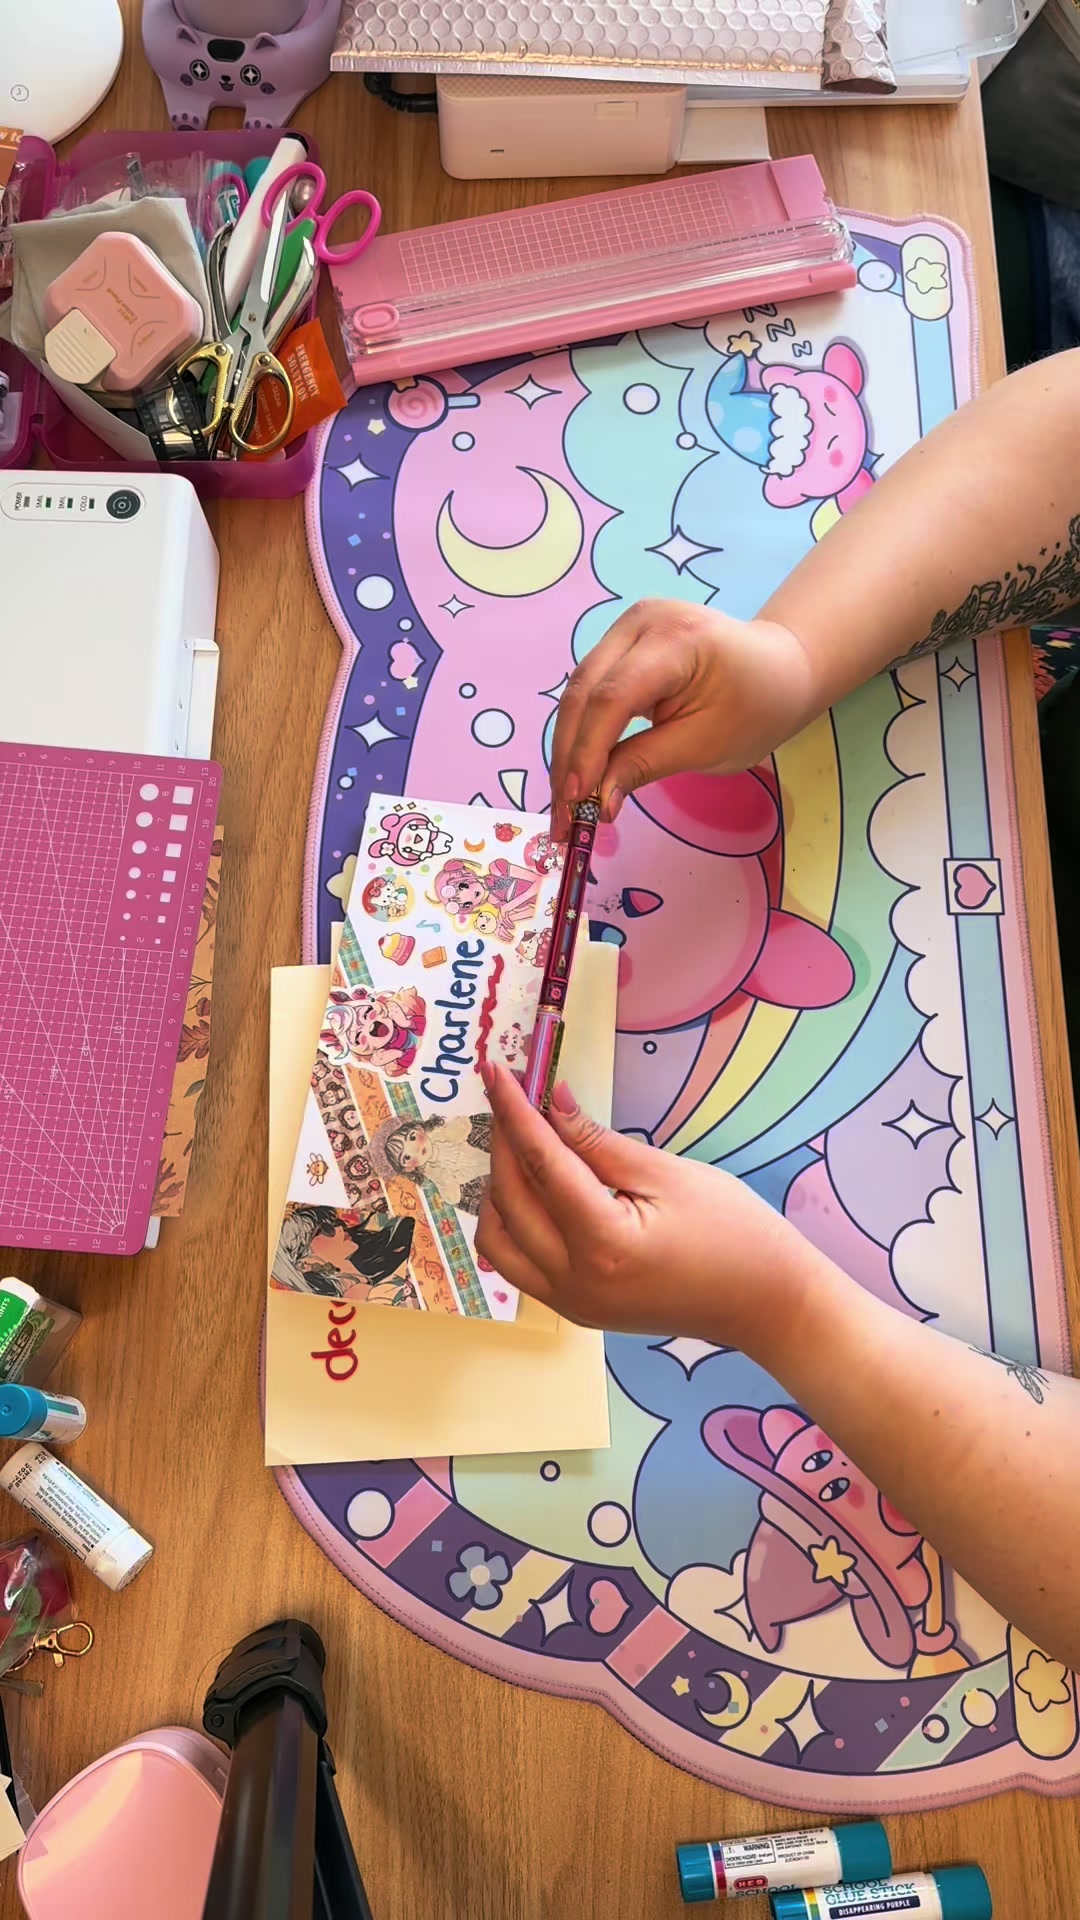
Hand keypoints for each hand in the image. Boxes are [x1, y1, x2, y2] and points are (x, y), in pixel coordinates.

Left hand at [475, 1064, 826, 1352]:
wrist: (765, 1303)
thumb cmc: (734, 1232)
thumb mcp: (668, 1174)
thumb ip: (599, 1142)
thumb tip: (552, 1102)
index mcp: (603, 1243)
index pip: (540, 1165)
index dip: (514, 1113)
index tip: (495, 1072)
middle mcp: (574, 1281)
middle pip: (510, 1200)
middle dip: (504, 1142)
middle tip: (511, 1097)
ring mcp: (570, 1303)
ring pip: (499, 1240)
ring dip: (499, 1188)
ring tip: (522, 1144)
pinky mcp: (575, 1310)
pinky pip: (518, 1263)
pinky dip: (513, 1222)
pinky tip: (533, 1189)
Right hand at [549, 601, 816, 835]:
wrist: (779, 670)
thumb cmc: (756, 708)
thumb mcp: (706, 745)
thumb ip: (645, 765)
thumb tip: (596, 801)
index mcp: (675, 639)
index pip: (612, 697)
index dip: (587, 752)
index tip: (576, 801)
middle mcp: (640, 622)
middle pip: (584, 692)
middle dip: (568, 758)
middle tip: (562, 816)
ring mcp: (627, 629)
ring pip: (579, 694)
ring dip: (569, 751)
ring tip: (565, 805)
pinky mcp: (621, 645)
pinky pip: (591, 692)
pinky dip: (583, 735)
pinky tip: (577, 775)